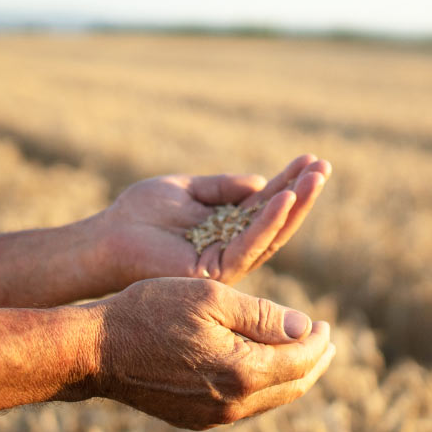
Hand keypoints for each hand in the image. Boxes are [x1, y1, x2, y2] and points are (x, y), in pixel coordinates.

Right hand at [87, 277, 334, 429]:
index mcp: (243, 372)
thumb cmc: (150, 312)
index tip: (327, 324)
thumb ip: (263, 315)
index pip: (301, 360)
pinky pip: (244, 407)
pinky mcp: (195, 419)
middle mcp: (233, 404)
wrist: (97, 351)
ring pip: (270, 400)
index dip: (319, 341)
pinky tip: (259, 370)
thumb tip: (306, 329)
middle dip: (314, 363)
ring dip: (291, 377)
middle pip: (292, 387)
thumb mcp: (210, 298)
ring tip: (300, 355)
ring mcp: (213, 417)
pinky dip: (262, 387)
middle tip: (325, 342)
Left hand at [101, 154, 330, 286]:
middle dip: (301, 194)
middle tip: (324, 167)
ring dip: (294, 206)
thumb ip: (222, 187)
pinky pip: (248, 245)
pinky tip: (284, 198)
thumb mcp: (187, 189)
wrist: (107, 237)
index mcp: (225, 228)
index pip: (264, 205)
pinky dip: (267, 222)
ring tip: (315, 178)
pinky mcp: (214, 271)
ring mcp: (224, 262)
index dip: (288, 183)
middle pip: (275, 222)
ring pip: (269, 235)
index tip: (310, 159)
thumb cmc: (140, 213)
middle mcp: (230, 247)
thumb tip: (261, 182)